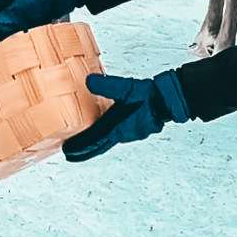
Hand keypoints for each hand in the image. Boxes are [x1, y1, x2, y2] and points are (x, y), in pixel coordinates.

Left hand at [63, 70, 190, 161]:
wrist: (169, 100)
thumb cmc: (149, 96)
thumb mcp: (125, 88)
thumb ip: (106, 85)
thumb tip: (88, 81)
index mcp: (117, 127)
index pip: (94, 141)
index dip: (80, 147)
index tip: (67, 153)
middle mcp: (122, 133)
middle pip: (99, 145)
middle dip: (84, 150)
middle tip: (69, 154)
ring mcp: (129, 132)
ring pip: (107, 141)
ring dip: (95, 145)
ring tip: (82, 146)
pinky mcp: (133, 127)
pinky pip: (115, 136)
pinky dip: (105, 138)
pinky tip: (104, 133)